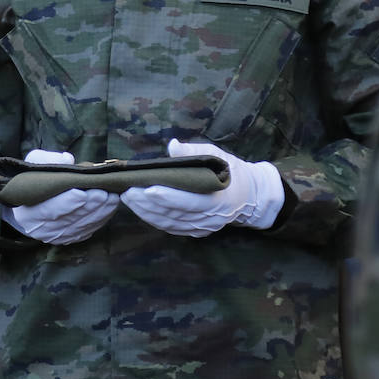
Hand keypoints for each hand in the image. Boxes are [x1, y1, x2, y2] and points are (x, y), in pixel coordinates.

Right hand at [5, 149, 120, 245]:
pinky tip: (110, 207)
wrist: (31, 200)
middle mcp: (41, 229)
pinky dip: (101, 219)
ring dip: (99, 213)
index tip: (82, 194)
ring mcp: (56, 236)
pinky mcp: (70, 238)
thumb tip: (67, 160)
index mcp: (28, 212)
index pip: (49, 210)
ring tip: (112, 198)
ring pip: (82, 226)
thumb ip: (46, 160)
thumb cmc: (34, 179)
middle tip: (104, 193)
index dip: (66, 203)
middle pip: (69, 219)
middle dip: (89, 206)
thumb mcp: (33, 164)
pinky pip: (88, 230)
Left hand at [121, 139, 284, 237]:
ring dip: (147, 213)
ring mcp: (204, 227)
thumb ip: (194, 152)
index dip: (166, 197)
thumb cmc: (230, 171)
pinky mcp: (198, 232)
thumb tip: (173, 146)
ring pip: (171, 224)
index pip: (188, 201)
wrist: (250, 195)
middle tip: (128, 191)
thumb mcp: (217, 155)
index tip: (146, 188)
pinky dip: (155, 220)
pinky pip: (173, 228)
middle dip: (148, 204)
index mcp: (218, 199)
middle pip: (175, 214)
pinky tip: (141, 210)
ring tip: (129, 198)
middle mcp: (211, 218)